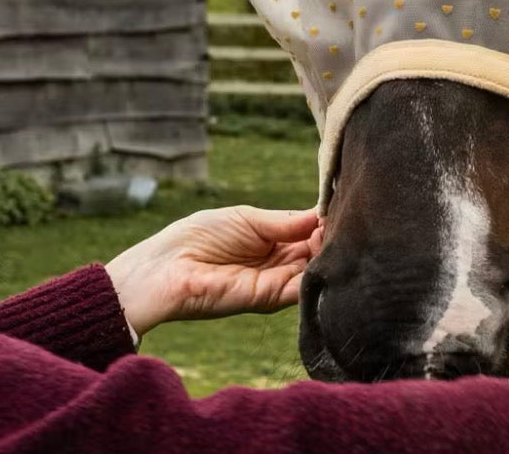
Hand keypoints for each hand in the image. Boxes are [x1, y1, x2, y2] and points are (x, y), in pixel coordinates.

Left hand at [106, 206, 323, 337]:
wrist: (166, 268)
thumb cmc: (200, 235)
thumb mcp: (249, 218)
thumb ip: (285, 222)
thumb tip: (321, 215)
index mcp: (273, 238)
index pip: (309, 230)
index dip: (323, 221)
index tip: (339, 208)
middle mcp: (277, 262)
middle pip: (315, 250)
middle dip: (329, 238)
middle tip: (341, 225)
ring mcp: (273, 281)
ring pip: (312, 270)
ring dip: (325, 255)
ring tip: (334, 238)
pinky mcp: (265, 300)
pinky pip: (298, 290)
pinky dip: (314, 276)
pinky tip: (324, 258)